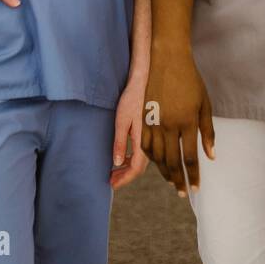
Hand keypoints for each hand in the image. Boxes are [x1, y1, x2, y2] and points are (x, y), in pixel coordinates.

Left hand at [110, 69, 148, 189]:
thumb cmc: (133, 97)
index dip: (124, 179)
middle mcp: (151, 142)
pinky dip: (133, 158)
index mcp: (144, 141)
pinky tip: (125, 156)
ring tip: (115, 170)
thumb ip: (119, 141)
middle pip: (139, 167)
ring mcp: (153, 137)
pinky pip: (145, 151)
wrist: (147, 79)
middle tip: (110, 179)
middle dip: (124, 175)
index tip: (112, 184)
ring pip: (142, 160)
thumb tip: (116, 163)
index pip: (135, 168)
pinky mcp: (152, 130)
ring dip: (128, 167)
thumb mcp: (122, 119)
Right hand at [142, 44, 214, 194]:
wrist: (167, 58)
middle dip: (178, 180)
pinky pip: (143, 144)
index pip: (190, 157)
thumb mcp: (205, 104)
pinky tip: (157, 162)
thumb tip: (211, 156)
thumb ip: (207, 132)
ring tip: (171, 180)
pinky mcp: (142, 116)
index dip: (193, 175)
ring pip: (156, 155)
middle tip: (183, 192)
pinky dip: (150, 157)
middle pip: (172, 161)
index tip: (196, 188)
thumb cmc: (190, 80)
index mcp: (187, 122)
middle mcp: (169, 125)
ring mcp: (153, 121)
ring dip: (164, 171)